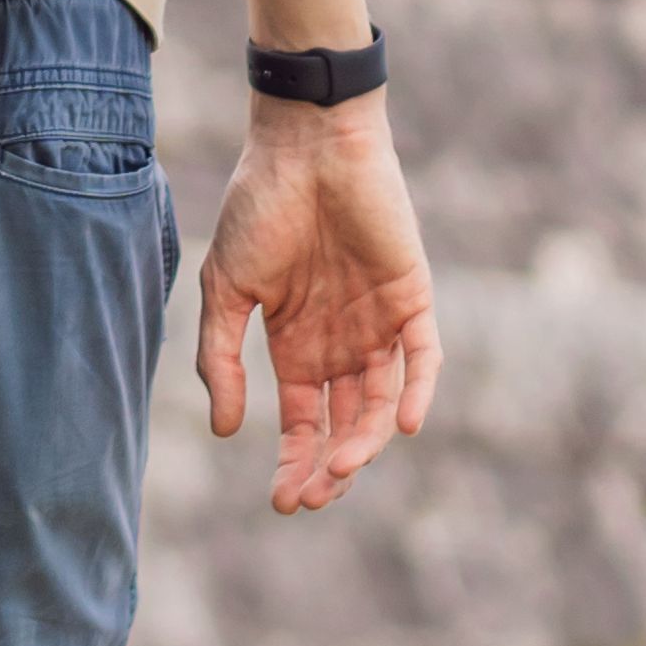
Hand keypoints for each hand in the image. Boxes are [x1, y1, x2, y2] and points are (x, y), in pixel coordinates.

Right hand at [197, 98, 440, 512]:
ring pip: (382, 401)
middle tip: (312, 499)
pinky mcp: (413, 297)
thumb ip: (222, 357)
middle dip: (330, 467)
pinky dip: (418, 392)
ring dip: (366, 440)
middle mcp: (342, 342)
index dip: (296, 463)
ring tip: (342, 468)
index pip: (305, 422)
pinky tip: (403, 426)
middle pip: (346, 424)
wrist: (305, 143)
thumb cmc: (258, 206)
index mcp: (296, 344)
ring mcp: (380, 322)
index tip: (283, 502)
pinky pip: (423, 358)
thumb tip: (225, 431)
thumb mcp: (224, 287)